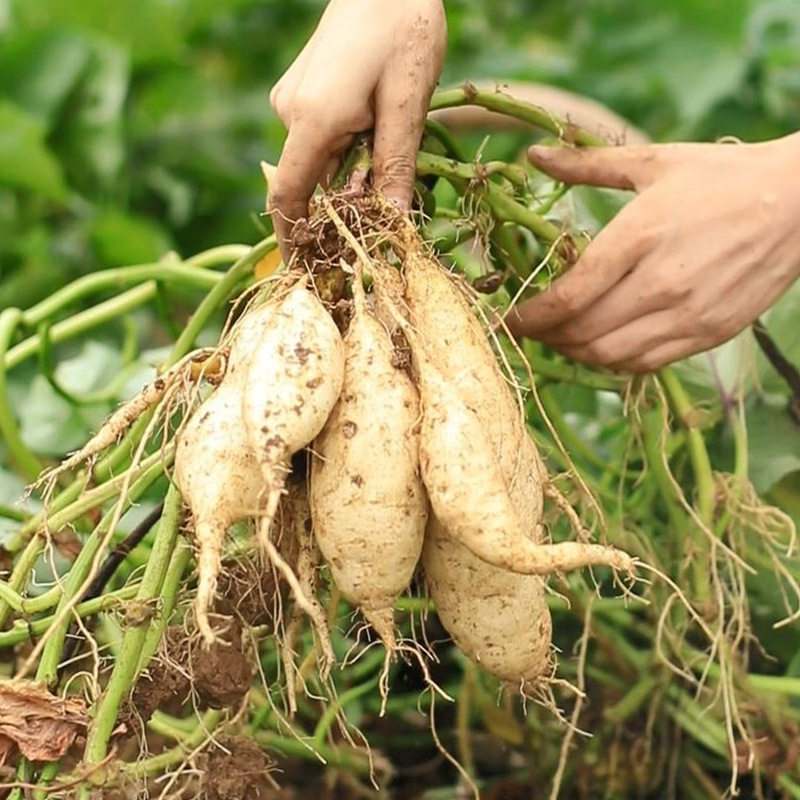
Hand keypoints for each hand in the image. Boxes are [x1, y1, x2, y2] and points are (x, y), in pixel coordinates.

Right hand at [269, 0, 446, 257]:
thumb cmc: (404, 28)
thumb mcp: (408, 102)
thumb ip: (396, 164)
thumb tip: (393, 222)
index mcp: (313, 119)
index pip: (289, 196)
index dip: (293, 239)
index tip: (304, 271)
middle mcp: (291, 112)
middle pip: (308, 183)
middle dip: (340, 208)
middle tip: (383, 217)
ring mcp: (292, 99)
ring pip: (318, 160)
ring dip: (350, 174)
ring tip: (392, 154)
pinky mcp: (303, 91)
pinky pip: (320, 137)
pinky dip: (345, 150)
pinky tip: (377, 129)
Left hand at [505, 133, 799, 371]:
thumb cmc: (721, 177)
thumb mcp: (652, 162)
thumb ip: (586, 164)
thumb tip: (532, 155)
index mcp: (639, 236)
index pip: (568, 296)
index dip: (529, 316)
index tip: (509, 318)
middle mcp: (661, 283)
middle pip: (581, 333)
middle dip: (545, 336)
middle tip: (531, 327)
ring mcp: (688, 314)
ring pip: (609, 357)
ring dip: (575, 353)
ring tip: (562, 336)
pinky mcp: (709, 334)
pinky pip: (645, 364)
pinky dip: (612, 361)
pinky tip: (602, 343)